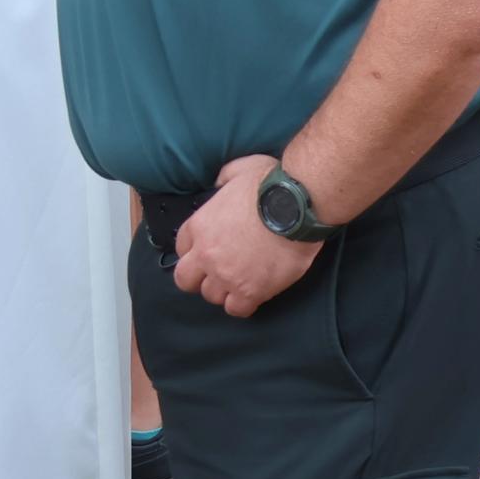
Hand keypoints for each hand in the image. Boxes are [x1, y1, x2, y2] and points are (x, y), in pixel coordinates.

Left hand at [173, 152, 324, 318]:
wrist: (297, 206)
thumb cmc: (271, 185)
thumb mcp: (238, 169)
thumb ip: (223, 179)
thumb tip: (220, 183)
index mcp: (200, 225)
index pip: (182, 247)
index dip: (195, 250)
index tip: (208, 250)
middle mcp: (206, 255)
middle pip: (185, 280)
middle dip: (198, 278)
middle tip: (217, 273)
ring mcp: (226, 276)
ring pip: (212, 296)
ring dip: (224, 290)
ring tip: (241, 281)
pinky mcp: (250, 291)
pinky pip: (237, 309)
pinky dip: (243, 304)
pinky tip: (254, 293)